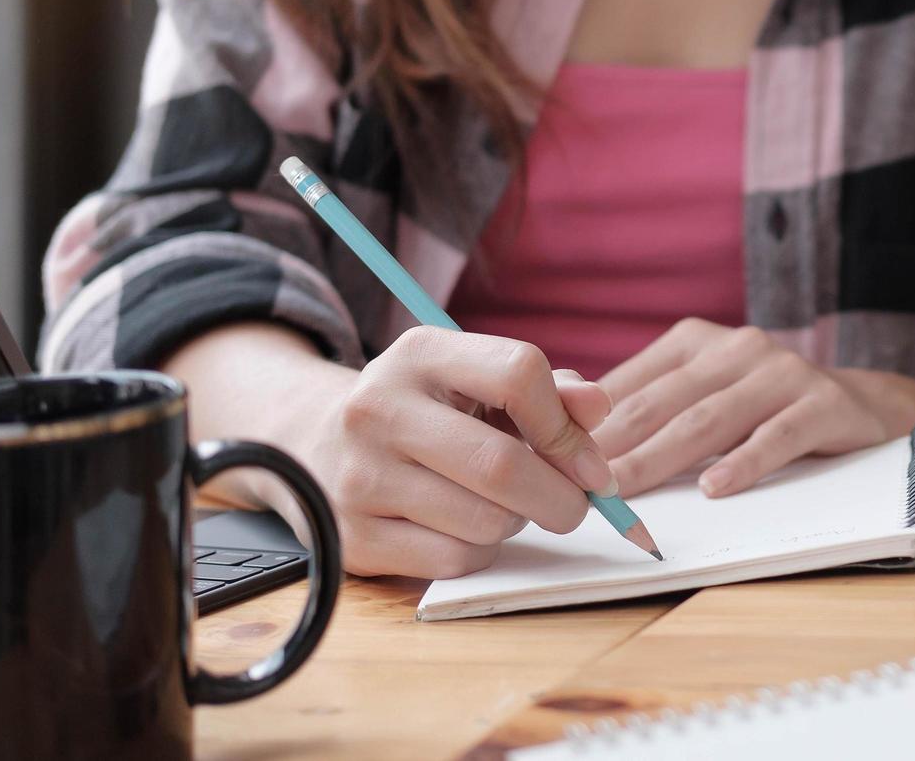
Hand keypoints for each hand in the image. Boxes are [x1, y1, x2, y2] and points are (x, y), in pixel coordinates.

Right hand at [265, 326, 615, 578]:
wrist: (315, 443)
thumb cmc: (427, 412)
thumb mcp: (477, 381)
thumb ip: (548, 390)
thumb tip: (599, 408)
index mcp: (420, 354)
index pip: (519, 373)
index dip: (568, 426)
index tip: (588, 462)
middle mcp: (379, 408)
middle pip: (503, 464)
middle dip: (561, 496)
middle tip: (575, 506)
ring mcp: (358, 476)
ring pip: (484, 521)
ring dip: (516, 523)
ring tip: (502, 506)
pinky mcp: (352, 537)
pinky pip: (452, 560)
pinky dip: (479, 552)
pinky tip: (464, 528)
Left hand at [593, 319, 914, 497]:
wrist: (864, 405)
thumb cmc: (765, 409)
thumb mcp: (705, 395)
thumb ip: (649, 407)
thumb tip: (567, 436)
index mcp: (696, 342)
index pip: (631, 386)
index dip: (588, 424)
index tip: (550, 460)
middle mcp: (737, 348)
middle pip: (663, 403)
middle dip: (613, 445)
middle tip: (572, 483)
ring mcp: (782, 373)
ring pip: (710, 420)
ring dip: (661, 458)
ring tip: (624, 489)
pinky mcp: (823, 403)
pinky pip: (778, 436)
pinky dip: (744, 463)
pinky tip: (714, 488)